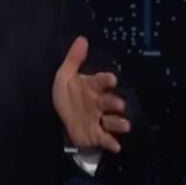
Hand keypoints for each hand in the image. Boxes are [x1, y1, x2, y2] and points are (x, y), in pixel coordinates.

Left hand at [52, 36, 130, 153]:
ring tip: (124, 124)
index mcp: (93, 87)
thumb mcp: (65, 77)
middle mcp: (99, 102)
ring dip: (118, 122)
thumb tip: (81, 39)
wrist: (61, 121)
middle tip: (118, 104)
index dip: (106, 80)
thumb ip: (73, 59)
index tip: (111, 79)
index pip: (101, 82)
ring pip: (113, 120)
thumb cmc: (68, 97)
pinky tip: (115, 145)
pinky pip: (106, 138)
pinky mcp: (97, 135)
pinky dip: (112, 142)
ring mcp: (100, 119)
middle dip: (115, 102)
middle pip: (110, 101)